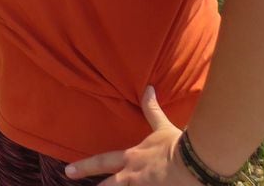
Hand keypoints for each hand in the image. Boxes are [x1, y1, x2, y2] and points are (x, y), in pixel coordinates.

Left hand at [64, 87, 189, 183]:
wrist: (195, 164)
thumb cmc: (177, 144)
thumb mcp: (162, 126)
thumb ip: (152, 109)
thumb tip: (147, 88)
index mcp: (132, 159)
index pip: (102, 162)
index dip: (84, 166)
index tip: (68, 171)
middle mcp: (132, 177)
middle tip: (77, 182)